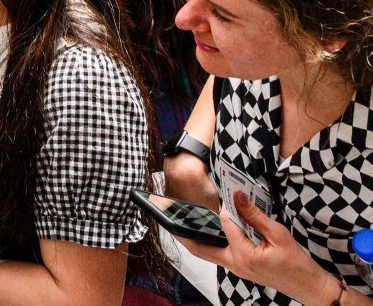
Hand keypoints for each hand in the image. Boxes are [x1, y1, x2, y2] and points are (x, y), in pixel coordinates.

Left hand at [182, 191, 342, 305]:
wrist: (309, 286)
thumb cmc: (298, 264)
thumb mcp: (279, 235)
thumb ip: (255, 215)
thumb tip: (238, 197)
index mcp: (243, 255)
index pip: (225, 224)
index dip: (226, 208)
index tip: (228, 195)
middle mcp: (235, 264)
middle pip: (201, 249)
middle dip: (184, 234)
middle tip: (171, 219)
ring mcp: (236, 269)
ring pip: (208, 254)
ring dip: (196, 239)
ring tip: (185, 223)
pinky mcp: (240, 269)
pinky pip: (219, 256)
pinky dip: (211, 244)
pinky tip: (213, 232)